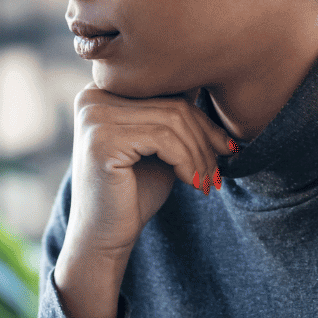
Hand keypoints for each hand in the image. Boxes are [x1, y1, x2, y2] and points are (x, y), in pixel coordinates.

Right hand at [55, 88, 236, 317]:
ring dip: (200, 154)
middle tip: (218, 171)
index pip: (167, 88)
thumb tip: (211, 80)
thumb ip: (175, 114)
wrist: (104, 237)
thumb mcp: (160, 145)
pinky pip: (164, 139)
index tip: (225, 147)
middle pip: (172, 103)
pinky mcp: (101, 139)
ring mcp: (94, 116)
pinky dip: (187, 161)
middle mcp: (92, 96)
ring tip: (207, 181)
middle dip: (205, 138)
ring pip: (173, 120)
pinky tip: (191, 183)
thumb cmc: (134, 192)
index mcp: (104, 90)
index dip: (201, 118)